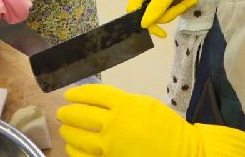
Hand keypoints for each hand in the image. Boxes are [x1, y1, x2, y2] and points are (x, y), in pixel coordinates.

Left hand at [57, 84, 244, 156]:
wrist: (182, 151)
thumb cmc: (165, 125)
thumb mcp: (144, 104)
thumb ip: (121, 102)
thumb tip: (99, 102)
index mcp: (123, 104)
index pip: (92, 94)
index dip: (78, 94)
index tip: (69, 94)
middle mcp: (113, 123)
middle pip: (81, 115)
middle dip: (68, 113)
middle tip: (62, 112)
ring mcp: (111, 145)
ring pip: (79, 137)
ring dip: (69, 132)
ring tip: (65, 129)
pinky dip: (76, 152)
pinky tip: (72, 148)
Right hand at [127, 0, 239, 37]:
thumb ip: (156, 9)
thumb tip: (143, 25)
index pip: (134, 10)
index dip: (145, 23)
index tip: (160, 32)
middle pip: (151, 12)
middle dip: (169, 13)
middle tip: (184, 6)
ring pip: (163, 8)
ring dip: (178, 7)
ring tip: (192, 0)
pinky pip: (170, 1)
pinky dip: (180, 2)